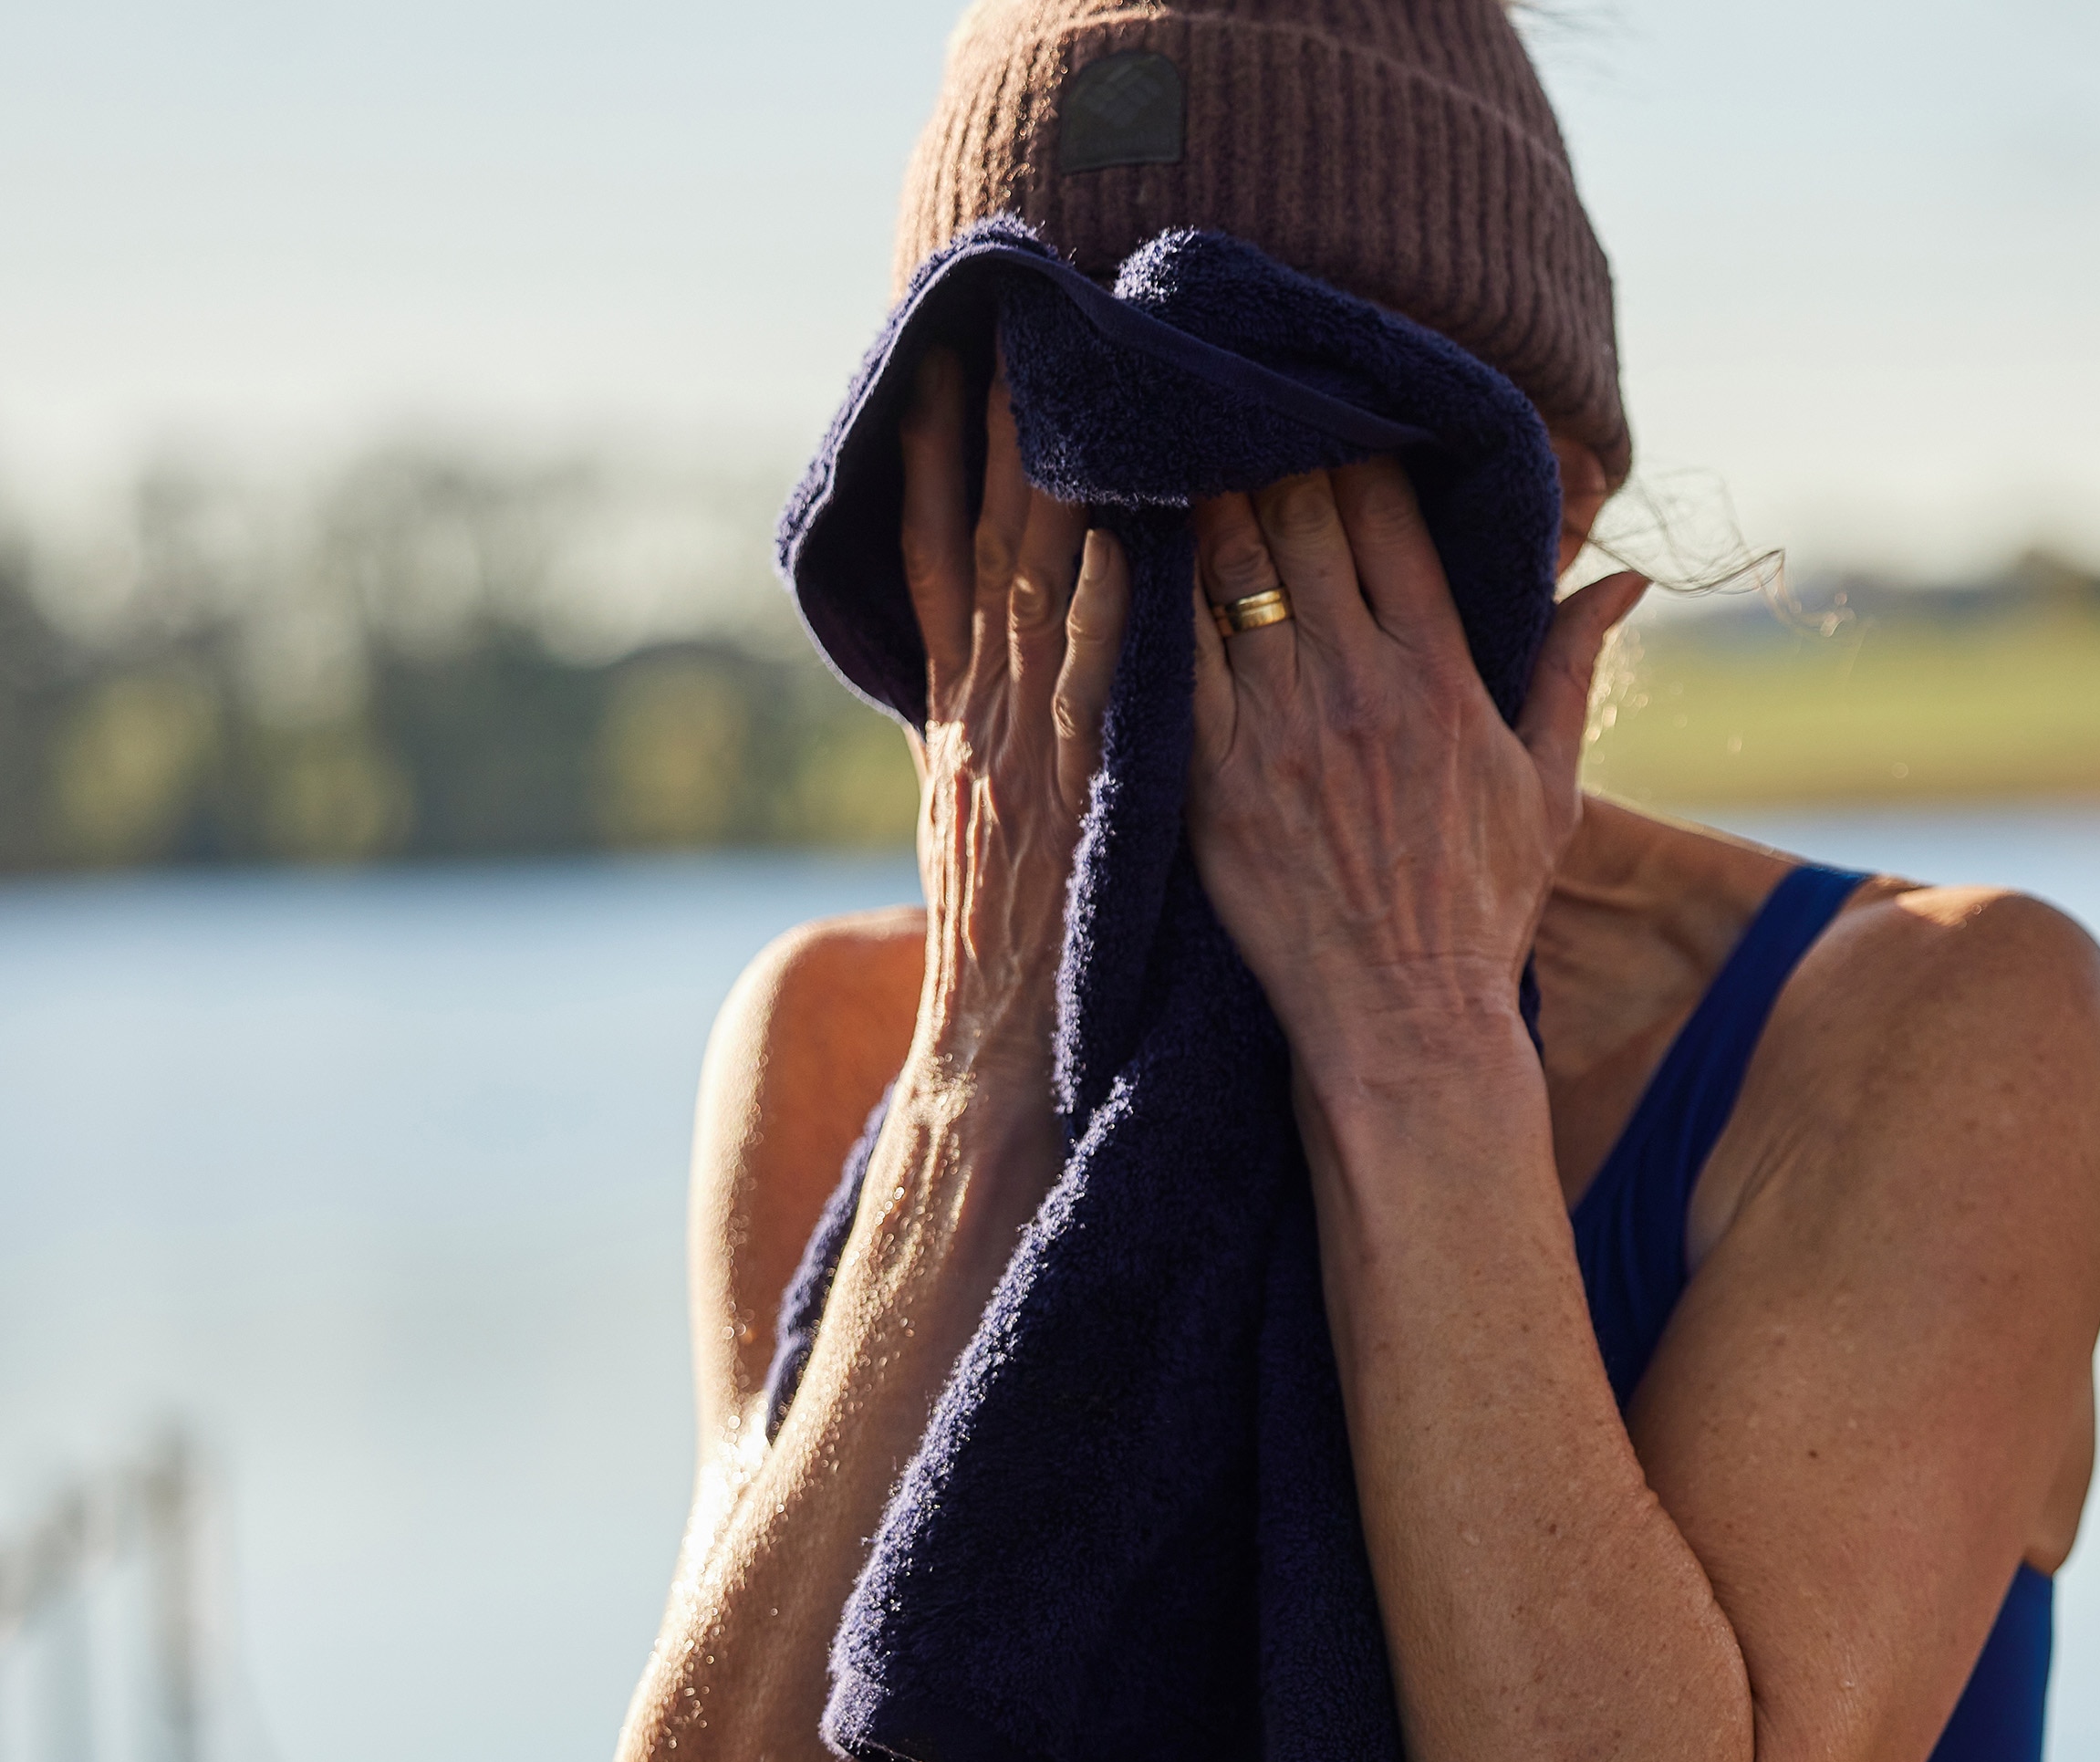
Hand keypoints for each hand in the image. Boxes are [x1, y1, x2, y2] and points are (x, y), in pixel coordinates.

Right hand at [898, 338, 1126, 1090]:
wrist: (994, 1067)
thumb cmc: (1008, 962)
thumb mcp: (972, 833)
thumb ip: (981, 745)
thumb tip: (981, 678)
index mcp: (955, 725)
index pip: (938, 565)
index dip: (937, 466)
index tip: (944, 370)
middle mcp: (973, 725)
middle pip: (977, 550)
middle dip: (990, 436)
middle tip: (1015, 324)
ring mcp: (1015, 760)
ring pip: (1024, 598)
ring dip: (1046, 489)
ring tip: (1071, 385)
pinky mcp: (1064, 806)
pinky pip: (1086, 695)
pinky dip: (1100, 614)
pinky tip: (1130, 540)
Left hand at [1184, 460, 1643, 1093]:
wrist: (1406, 1025)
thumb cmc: (1481, 914)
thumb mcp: (1550, 789)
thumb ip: (1573, 668)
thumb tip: (1625, 575)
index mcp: (1441, 672)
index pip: (1388, 515)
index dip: (1352, 444)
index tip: (1325, 405)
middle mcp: (1359, 684)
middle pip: (1301, 518)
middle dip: (1268, 445)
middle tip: (1234, 398)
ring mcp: (1281, 729)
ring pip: (1229, 568)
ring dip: (1204, 494)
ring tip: (1176, 440)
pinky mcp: (1216, 781)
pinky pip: (1174, 656)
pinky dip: (1154, 591)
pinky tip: (1131, 540)